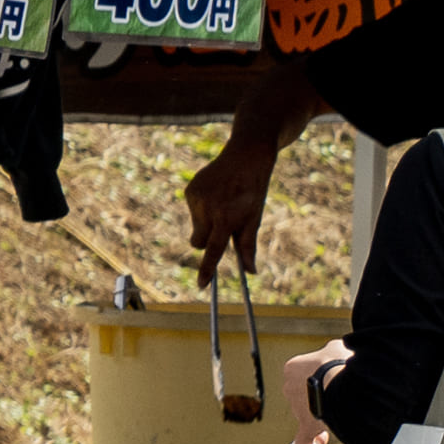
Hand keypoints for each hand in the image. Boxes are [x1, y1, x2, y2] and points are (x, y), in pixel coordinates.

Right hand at [185, 139, 278, 278]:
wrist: (245, 157)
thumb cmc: (253, 191)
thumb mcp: (254, 217)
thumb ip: (248, 246)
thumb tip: (251, 273)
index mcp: (226, 217)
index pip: (214, 250)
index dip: (207, 269)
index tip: (202, 286)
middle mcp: (207, 209)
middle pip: (199, 242)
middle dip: (208, 240)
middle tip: (224, 225)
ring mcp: (195, 199)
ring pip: (196, 227)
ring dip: (206, 222)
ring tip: (223, 202)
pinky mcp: (189, 191)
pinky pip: (193, 211)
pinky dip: (202, 208)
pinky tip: (215, 193)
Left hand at [285, 338, 354, 443]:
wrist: (342, 382)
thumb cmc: (339, 364)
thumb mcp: (336, 348)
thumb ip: (331, 353)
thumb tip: (337, 354)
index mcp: (293, 368)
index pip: (303, 374)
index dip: (319, 377)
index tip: (330, 377)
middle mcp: (290, 388)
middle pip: (304, 395)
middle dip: (319, 396)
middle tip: (337, 395)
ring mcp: (297, 408)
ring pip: (307, 414)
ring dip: (321, 414)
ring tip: (340, 411)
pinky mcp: (306, 426)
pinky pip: (304, 438)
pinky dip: (309, 442)